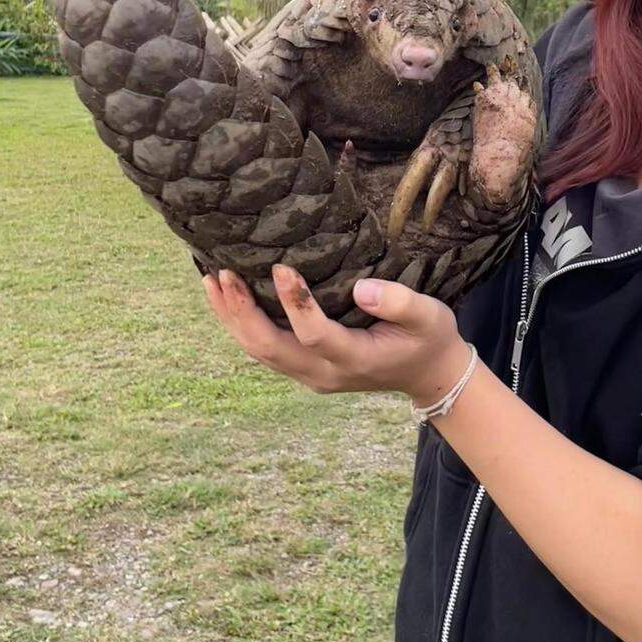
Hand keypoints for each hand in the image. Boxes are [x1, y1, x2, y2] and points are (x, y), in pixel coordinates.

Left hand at [202, 264, 470, 404]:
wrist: (428, 375)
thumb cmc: (429, 338)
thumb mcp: (430, 316)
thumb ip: (399, 303)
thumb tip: (362, 287)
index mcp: (355, 359)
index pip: (315, 336)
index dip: (295, 303)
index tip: (279, 266)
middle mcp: (324, 374)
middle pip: (270, 349)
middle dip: (242, 313)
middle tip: (222, 274)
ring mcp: (311, 376)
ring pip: (260, 352)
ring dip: (233, 319)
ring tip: (211, 281)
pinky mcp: (305, 369)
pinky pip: (264, 350)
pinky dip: (241, 325)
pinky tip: (227, 298)